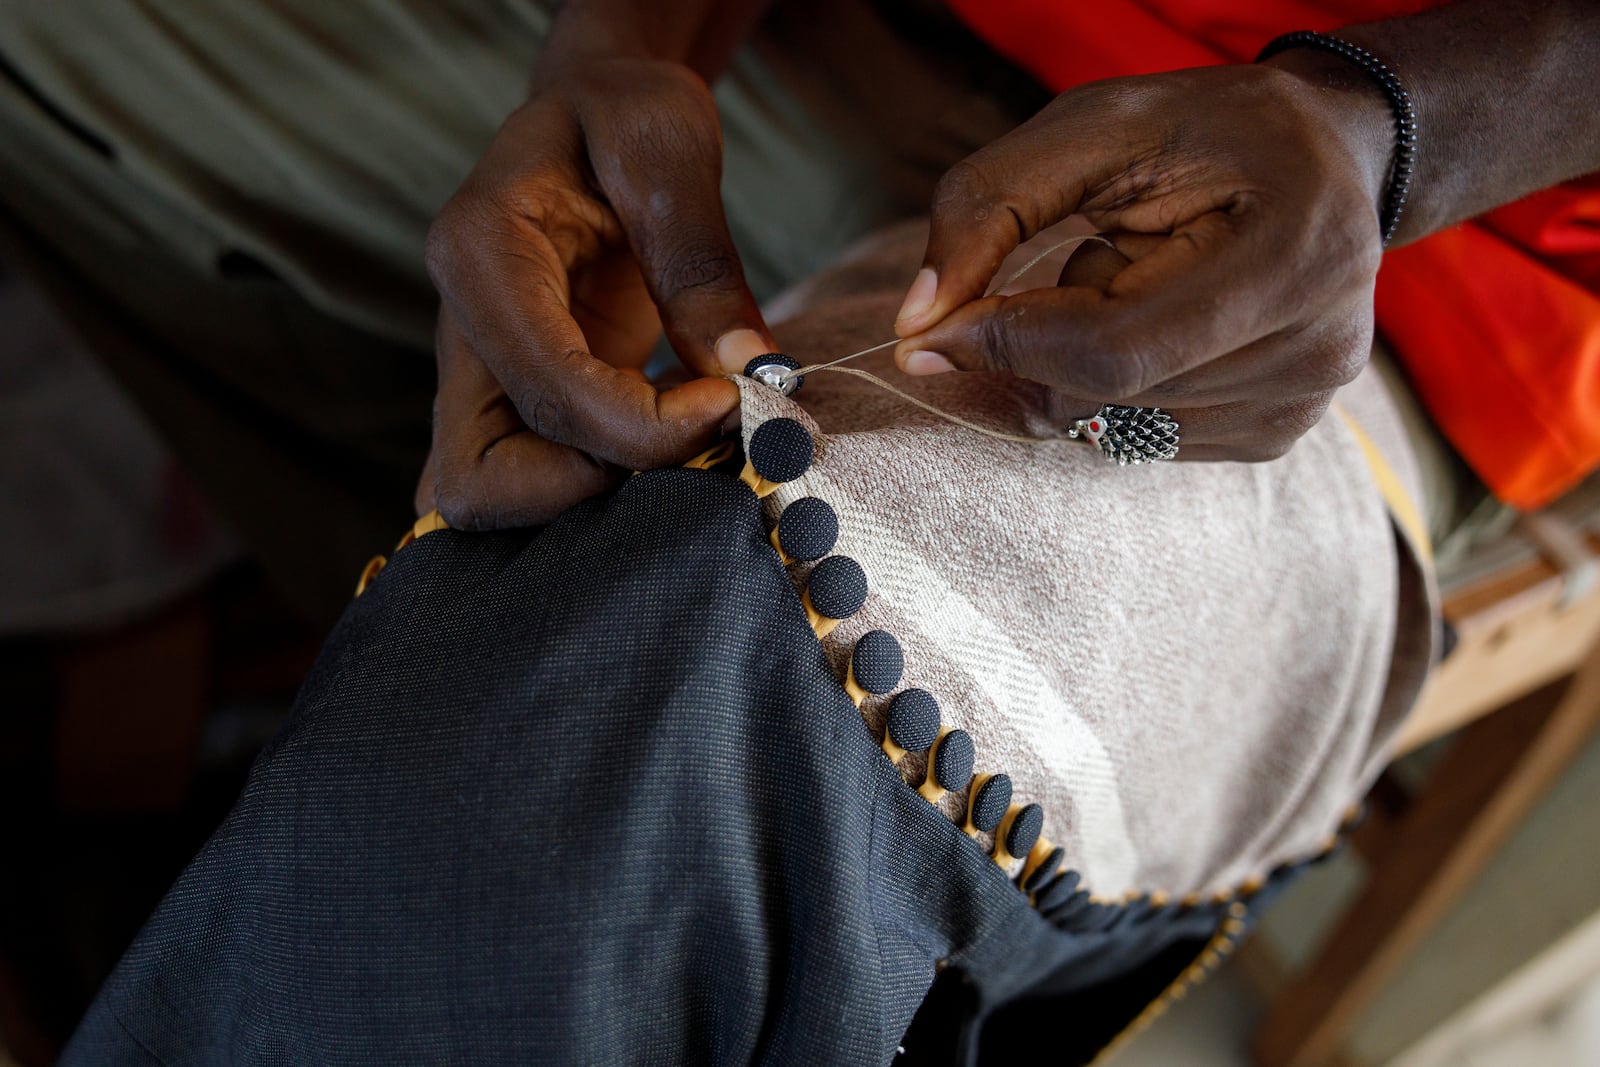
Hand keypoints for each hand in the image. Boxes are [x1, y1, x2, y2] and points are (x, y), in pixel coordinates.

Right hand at [421, 58, 773, 526]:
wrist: (596, 111)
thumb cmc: (625, 111)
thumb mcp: (668, 146)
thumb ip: (698, 258)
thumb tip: (746, 371)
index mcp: (481, 253)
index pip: (546, 390)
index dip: (643, 428)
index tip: (729, 404)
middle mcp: (462, 327)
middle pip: (481, 476)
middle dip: (597, 485)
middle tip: (694, 439)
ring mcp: (481, 372)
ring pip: (488, 496)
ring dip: (590, 499)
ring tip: (685, 443)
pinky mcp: (518, 398)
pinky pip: (526, 482)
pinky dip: (590, 491)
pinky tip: (665, 448)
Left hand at [892, 62, 1392, 460]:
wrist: (1323, 158)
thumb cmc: (1202, 132)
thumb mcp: (1092, 126)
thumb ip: (987, 206)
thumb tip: (914, 327)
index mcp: (1294, 254)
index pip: (1113, 348)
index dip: (1006, 343)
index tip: (928, 330)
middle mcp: (1317, 346)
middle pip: (1103, 395)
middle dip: (1041, 341)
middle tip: (1082, 256)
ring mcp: (1300, 402)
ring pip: (1107, 427)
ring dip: (1075, 362)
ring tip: (1142, 278)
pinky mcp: (1274, 433)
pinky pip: (1132, 439)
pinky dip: (1107, 388)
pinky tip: (1157, 321)